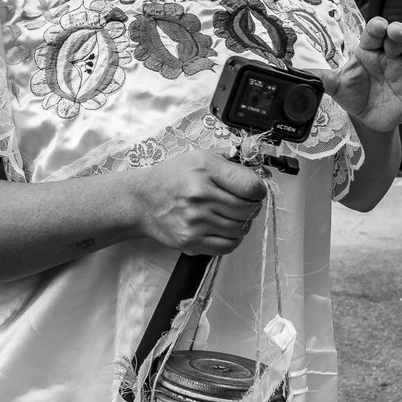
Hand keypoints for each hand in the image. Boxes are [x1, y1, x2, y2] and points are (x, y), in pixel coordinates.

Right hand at [137, 150, 267, 255]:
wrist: (142, 201)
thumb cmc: (172, 177)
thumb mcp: (199, 156)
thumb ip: (229, 156)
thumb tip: (256, 162)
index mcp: (205, 169)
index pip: (250, 186)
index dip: (259, 189)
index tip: (255, 190)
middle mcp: (200, 195)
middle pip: (248, 209)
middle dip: (253, 206)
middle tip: (246, 202)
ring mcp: (195, 220)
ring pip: (241, 229)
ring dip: (243, 223)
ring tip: (233, 215)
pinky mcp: (191, 240)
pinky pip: (227, 246)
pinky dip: (233, 239)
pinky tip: (225, 228)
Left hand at [320, 17, 401, 131]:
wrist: (366, 120)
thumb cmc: (353, 95)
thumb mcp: (338, 86)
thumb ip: (326, 79)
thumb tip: (310, 75)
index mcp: (369, 49)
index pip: (374, 32)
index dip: (377, 28)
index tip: (378, 28)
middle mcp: (389, 55)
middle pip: (397, 37)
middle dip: (398, 32)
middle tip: (396, 33)